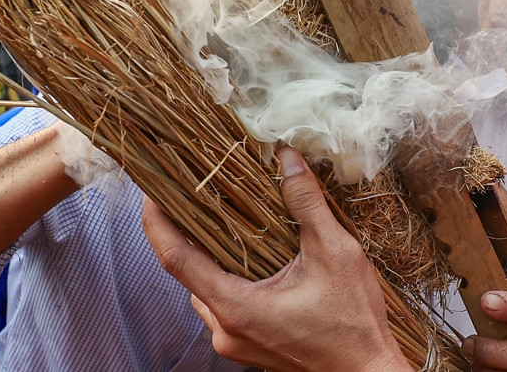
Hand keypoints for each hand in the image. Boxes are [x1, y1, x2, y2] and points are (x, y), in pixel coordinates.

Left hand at [141, 148, 411, 371]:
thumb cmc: (354, 324)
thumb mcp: (335, 253)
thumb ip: (306, 204)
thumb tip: (286, 159)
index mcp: (236, 307)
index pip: (176, 259)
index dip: (157, 222)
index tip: (152, 191)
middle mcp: (225, 329)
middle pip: (187, 272)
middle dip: (187, 233)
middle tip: (193, 193)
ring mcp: (234, 342)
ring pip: (205, 290)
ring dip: (211, 258)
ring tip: (224, 220)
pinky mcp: (248, 346)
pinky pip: (224, 306)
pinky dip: (228, 278)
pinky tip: (250, 258)